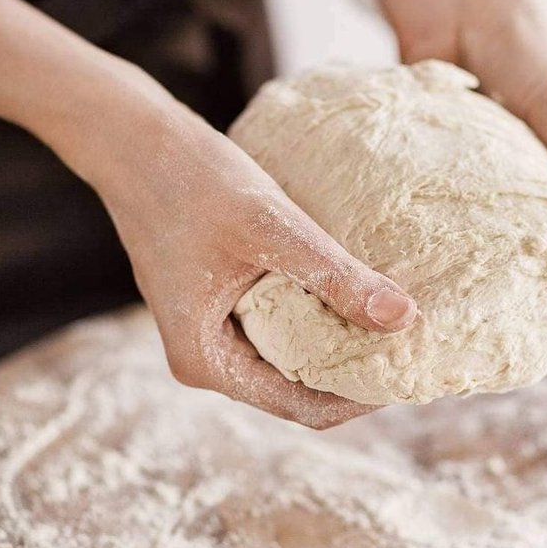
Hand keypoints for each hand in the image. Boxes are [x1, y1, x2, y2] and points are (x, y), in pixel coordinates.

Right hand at [0, 0, 416, 426]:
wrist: (133, 139)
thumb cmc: (193, 181)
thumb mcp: (271, 229)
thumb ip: (335, 276)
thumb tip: (405, 318)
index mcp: (207, 362)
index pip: (303, 408)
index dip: (362, 397)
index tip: (411, 371)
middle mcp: (205, 360)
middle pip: (298, 390)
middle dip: (354, 372)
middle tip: (412, 346)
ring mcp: (208, 333)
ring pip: (289, 360)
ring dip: (337, 344)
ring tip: (390, 319)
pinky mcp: (216, 305)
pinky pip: (277, 329)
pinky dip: (315, 317)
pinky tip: (352, 291)